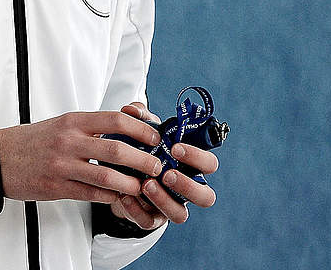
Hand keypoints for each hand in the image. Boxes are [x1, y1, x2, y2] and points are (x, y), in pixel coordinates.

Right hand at [0, 109, 164, 204]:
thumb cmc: (32, 141)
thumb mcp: (62, 124)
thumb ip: (91, 126)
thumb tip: (126, 126)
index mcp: (73, 121)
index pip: (116, 118)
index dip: (141, 128)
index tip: (156, 137)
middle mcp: (69, 140)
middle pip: (117, 149)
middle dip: (144, 159)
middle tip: (157, 166)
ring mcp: (62, 165)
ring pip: (107, 176)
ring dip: (131, 183)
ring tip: (143, 186)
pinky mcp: (56, 187)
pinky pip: (91, 194)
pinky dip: (110, 197)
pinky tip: (119, 197)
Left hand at [117, 102, 218, 226]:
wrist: (121, 175)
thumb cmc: (141, 152)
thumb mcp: (143, 133)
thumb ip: (140, 119)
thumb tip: (132, 108)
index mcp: (189, 166)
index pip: (209, 164)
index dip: (198, 157)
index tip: (176, 148)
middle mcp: (185, 188)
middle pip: (206, 197)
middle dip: (189, 186)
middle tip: (167, 173)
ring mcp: (171, 205)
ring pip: (180, 215)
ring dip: (164, 200)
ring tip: (146, 184)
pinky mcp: (152, 218)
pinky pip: (149, 221)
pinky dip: (137, 210)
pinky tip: (125, 196)